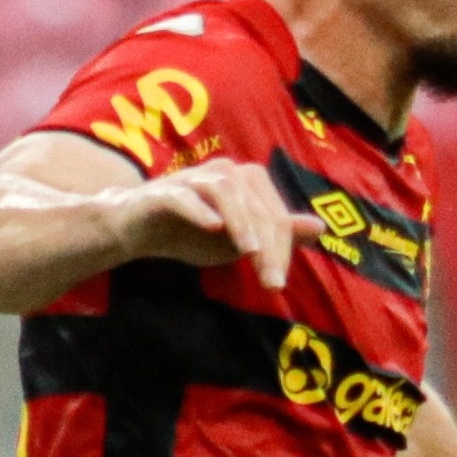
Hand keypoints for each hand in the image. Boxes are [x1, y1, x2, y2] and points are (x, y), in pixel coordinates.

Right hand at [102, 159, 317, 292]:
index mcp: (247, 181)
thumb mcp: (238, 240)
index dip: (281, 248)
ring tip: (249, 253)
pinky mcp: (163, 192)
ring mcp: (192, 179)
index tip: (277, 284)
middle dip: (266, 243)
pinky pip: (184, 196)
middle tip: (269, 281)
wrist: (134, 229)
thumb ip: (278, 234)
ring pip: (226, 192)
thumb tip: (323, 227)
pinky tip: (212, 228)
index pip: (274, 213)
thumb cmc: (189, 231)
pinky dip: (200, 209)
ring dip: (241, 222)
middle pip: (256, 203)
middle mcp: (225, 172)